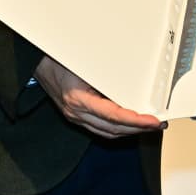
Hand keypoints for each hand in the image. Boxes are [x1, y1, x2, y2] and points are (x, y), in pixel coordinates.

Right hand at [33, 56, 162, 138]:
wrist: (38, 65)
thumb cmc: (58, 60)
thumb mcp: (84, 63)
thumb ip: (105, 74)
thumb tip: (132, 78)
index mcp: (78, 99)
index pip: (112, 116)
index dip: (134, 120)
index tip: (150, 121)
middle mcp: (77, 113)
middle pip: (114, 129)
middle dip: (138, 129)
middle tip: (157, 124)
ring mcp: (76, 117)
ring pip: (109, 133)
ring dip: (130, 132)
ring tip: (148, 126)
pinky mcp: (77, 118)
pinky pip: (102, 130)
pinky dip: (118, 129)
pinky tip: (129, 126)